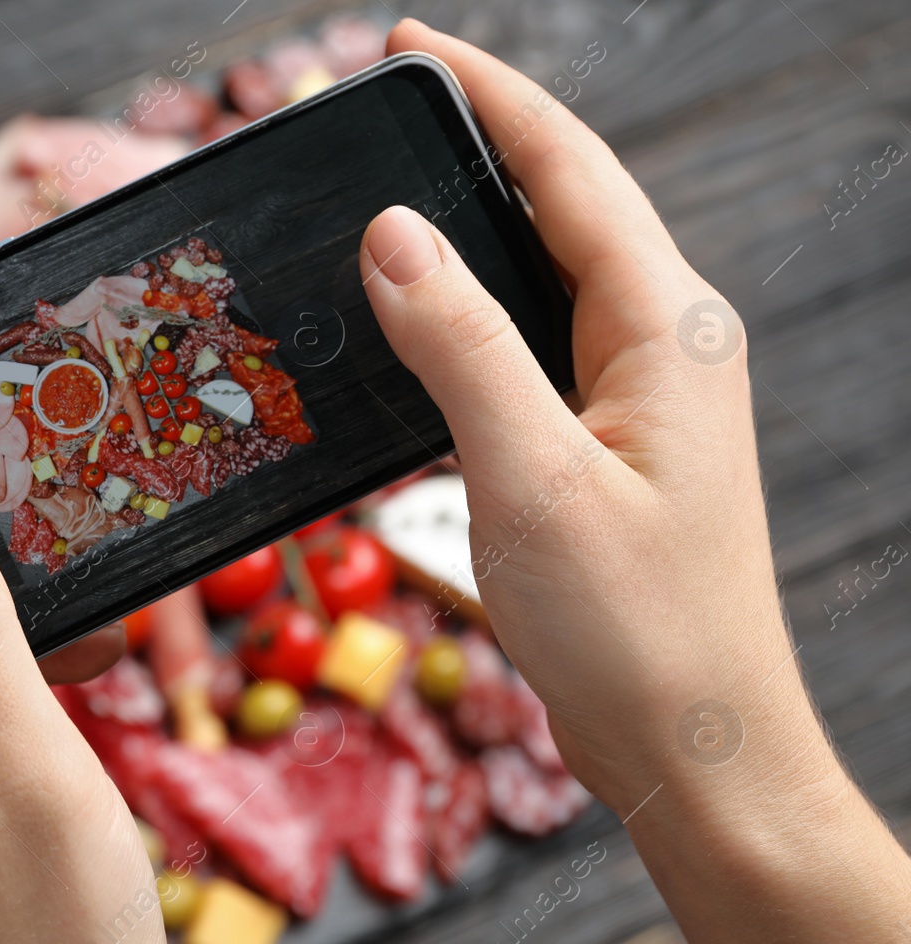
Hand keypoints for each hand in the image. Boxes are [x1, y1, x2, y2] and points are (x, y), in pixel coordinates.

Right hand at [364, 23, 910, 943]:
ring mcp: (639, 396)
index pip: (569, 170)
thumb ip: (462, 346)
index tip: (401, 47)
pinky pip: (532, 344)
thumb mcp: (531, 479)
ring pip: (544, 275)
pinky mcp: (606, 445)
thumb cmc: (634, 629)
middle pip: (561, 204)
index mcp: (666, 328)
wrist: (694, 749)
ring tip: (378, 201)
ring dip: (467, 229)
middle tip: (372, 119)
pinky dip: (468, 314)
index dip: (485, 96)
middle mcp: (663, 344)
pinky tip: (414, 326)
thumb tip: (392, 233)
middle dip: (471, 145)